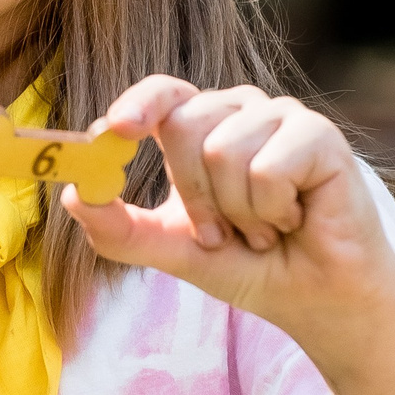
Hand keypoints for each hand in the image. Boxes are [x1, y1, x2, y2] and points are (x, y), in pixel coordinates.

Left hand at [59, 75, 394, 351]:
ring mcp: (283, 118)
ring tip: (267, 229)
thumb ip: (121, 229)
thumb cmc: (251, 266)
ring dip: (239, 212)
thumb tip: (73, 195)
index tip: (114, 131)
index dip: (137, 105)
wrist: (318, 300)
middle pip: (183, 124)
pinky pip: (267, 168)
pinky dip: (273, 210)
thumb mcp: (174, 251)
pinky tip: (296, 219)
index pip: (162, 94)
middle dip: (194, 197)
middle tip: (223, 233)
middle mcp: (242, 111)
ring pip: (224, 150)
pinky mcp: (321, 136)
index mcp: (205, 126)